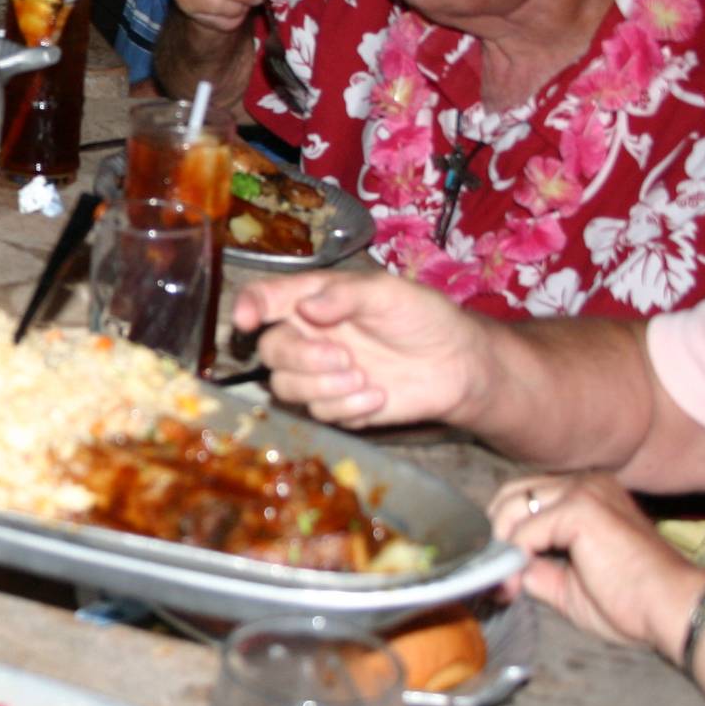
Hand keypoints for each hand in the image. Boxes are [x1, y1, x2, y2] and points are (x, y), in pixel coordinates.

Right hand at [233, 271, 487, 427]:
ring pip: (285, 386)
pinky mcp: (335, 406)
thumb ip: (346, 295)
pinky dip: (347, 406)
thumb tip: (306, 308)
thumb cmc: (423, 317)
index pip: (264, 298)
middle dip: (302, 358)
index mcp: (313, 300)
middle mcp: (307, 336)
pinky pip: (318, 413)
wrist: (457, 366)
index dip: (248, 307)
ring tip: (365, 379)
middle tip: (344, 358)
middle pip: (270, 350)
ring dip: (323, 387)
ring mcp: (319, 374)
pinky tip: (378, 396)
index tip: (246, 321)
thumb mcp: (389, 292)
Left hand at [488, 474, 704, 654]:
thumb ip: (534, 566)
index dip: (505, 533)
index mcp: (588, 494)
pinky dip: (516, 557)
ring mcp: (584, 491)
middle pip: (512, 494)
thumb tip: (502, 565)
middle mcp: (586, 484)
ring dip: (502, 547)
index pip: (525, 497)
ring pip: (513, 508)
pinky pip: (526, 530)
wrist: (673, 611)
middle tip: (499, 578)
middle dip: (497, 535)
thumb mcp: (567, 584)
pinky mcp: (581, 508)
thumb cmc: (632, 604)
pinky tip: (518, 582)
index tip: (501, 574)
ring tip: (507, 583)